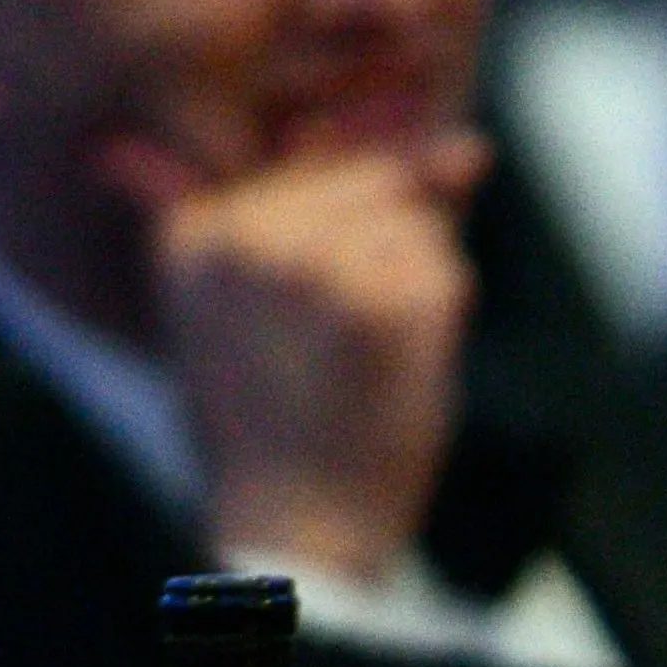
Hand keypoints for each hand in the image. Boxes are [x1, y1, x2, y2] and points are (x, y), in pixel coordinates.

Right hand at [144, 134, 483, 584]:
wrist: (297, 520)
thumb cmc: (281, 415)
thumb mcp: (256, 302)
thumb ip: (333, 211)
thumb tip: (468, 145)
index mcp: (197, 230)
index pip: (316, 159)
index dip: (350, 221)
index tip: (316, 303)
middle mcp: (248, 235)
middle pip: (380, 180)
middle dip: (387, 247)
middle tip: (336, 336)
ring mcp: (320, 263)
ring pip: (420, 221)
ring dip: (413, 280)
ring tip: (356, 350)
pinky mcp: (390, 300)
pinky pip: (448, 269)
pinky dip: (440, 314)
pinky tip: (390, 365)